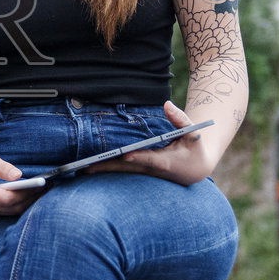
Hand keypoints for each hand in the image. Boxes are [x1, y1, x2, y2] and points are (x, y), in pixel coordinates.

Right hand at [0, 151, 43, 217]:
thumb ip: (2, 167)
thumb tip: (18, 175)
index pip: (7, 198)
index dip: (26, 192)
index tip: (41, 184)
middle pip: (13, 207)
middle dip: (32, 197)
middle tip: (49, 186)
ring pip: (14, 211)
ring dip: (30, 201)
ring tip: (45, 190)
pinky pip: (11, 211)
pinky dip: (24, 203)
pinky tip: (35, 195)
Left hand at [85, 100, 216, 185]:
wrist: (196, 170)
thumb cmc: (195, 148)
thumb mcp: (193, 133)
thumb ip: (180, 119)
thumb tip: (167, 104)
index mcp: (168, 162)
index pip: (151, 159)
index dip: (138, 157)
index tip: (126, 155)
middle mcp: (154, 171)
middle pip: (129, 169)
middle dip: (109, 167)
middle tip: (88, 166)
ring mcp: (147, 175)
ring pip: (123, 173)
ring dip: (104, 171)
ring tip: (82, 169)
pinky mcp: (142, 174)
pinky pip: (123, 173)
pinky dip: (108, 171)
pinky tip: (91, 169)